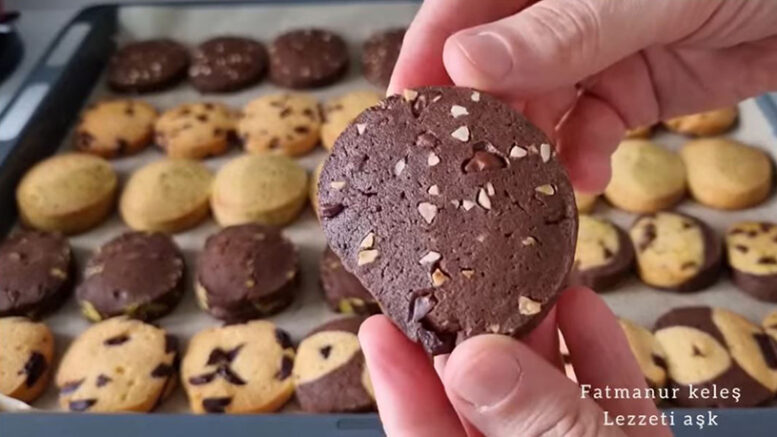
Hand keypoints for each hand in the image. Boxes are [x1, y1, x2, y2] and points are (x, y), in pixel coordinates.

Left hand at [359, 287, 672, 436]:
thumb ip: (537, 431)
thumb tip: (469, 361)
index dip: (401, 390)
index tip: (381, 328)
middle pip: (485, 418)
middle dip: (474, 349)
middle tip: (458, 286)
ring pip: (550, 410)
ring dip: (540, 344)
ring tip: (521, 284)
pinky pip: (613, 415)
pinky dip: (601, 364)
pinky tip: (585, 311)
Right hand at [389, 0, 776, 191]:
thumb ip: (559, 32)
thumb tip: (466, 64)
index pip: (457, 11)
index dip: (425, 62)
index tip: (403, 118)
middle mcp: (553, 11)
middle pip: (490, 71)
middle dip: (479, 124)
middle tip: (463, 175)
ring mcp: (588, 54)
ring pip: (534, 111)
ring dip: (531, 153)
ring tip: (526, 189)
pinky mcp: (623, 93)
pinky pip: (585, 131)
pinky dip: (582, 158)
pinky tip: (587, 174)